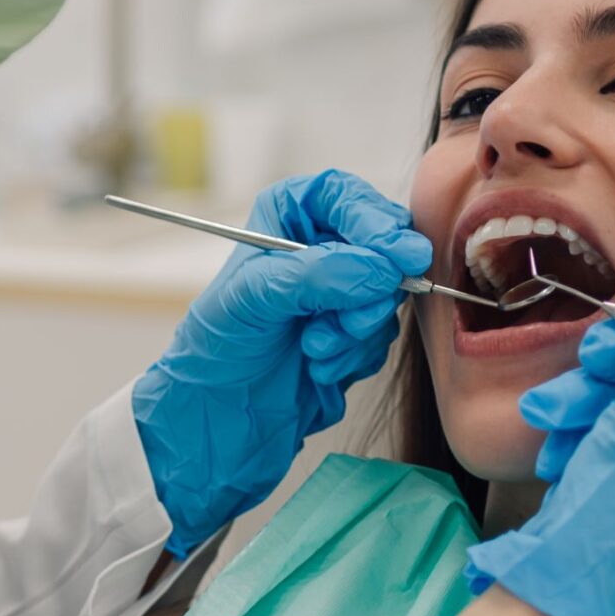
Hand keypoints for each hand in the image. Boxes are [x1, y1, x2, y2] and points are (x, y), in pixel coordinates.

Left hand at [133, 170, 431, 556]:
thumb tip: (380, 267)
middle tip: (344, 320)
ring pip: (388, 294)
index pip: (346, 197)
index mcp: (289, 215)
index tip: (398, 255)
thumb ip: (316, 274)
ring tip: (312, 349)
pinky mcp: (354, 333)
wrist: (216, 419)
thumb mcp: (254, 299)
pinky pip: (383, 334)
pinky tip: (318, 366)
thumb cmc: (217, 348)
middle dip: (368, 288)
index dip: (376, 221)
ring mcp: (340, 291)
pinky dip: (355, 354)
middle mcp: (319, 246)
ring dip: (356, 329)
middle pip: (382, 245)